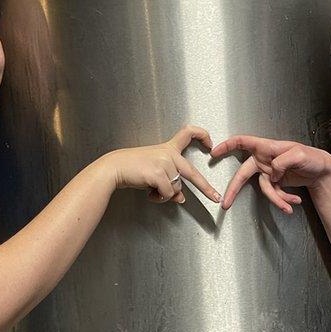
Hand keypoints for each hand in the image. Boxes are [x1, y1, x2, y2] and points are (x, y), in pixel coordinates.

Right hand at [102, 125, 220, 203]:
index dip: (202, 135)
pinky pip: (167, 193)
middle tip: (215, 198)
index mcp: (168, 148)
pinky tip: (149, 193)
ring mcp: (164, 163)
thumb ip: (170, 182)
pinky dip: (159, 197)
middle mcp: (169, 154)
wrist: (115, 168)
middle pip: (192, 172)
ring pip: (176, 188)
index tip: (210, 143)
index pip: (188, 133)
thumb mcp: (154, 171)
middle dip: (205, 188)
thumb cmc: (133, 168)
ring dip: (165, 194)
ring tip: (152, 190)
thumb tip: (181, 198)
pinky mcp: (159, 174)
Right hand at [210, 135, 330, 213]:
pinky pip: (274, 194)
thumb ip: (282, 162)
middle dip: (234, 189)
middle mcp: (265, 160)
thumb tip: (272, 174)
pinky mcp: (276, 183)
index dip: (227, 146)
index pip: (243, 142)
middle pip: (243, 174)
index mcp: (267, 148)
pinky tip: (295, 202)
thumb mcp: (300, 155)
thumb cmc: (313, 157)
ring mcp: (269, 172)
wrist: (323, 171)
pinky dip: (284, 200)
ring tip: (290, 207)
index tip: (213, 151)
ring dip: (277, 200)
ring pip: (265, 190)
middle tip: (225, 203)